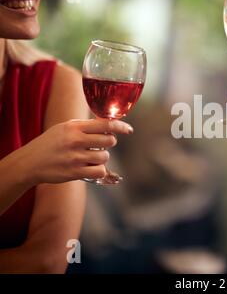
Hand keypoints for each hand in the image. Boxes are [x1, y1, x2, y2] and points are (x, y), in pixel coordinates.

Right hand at [18, 119, 132, 185]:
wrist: (29, 163)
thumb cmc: (49, 144)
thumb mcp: (64, 128)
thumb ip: (84, 126)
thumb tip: (108, 124)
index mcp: (74, 127)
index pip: (105, 124)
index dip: (120, 126)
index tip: (128, 129)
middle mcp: (76, 140)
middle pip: (109, 141)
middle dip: (109, 143)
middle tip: (100, 145)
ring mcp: (75, 157)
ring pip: (105, 157)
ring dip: (101, 158)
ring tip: (89, 157)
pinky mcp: (74, 172)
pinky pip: (100, 171)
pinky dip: (99, 170)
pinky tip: (90, 167)